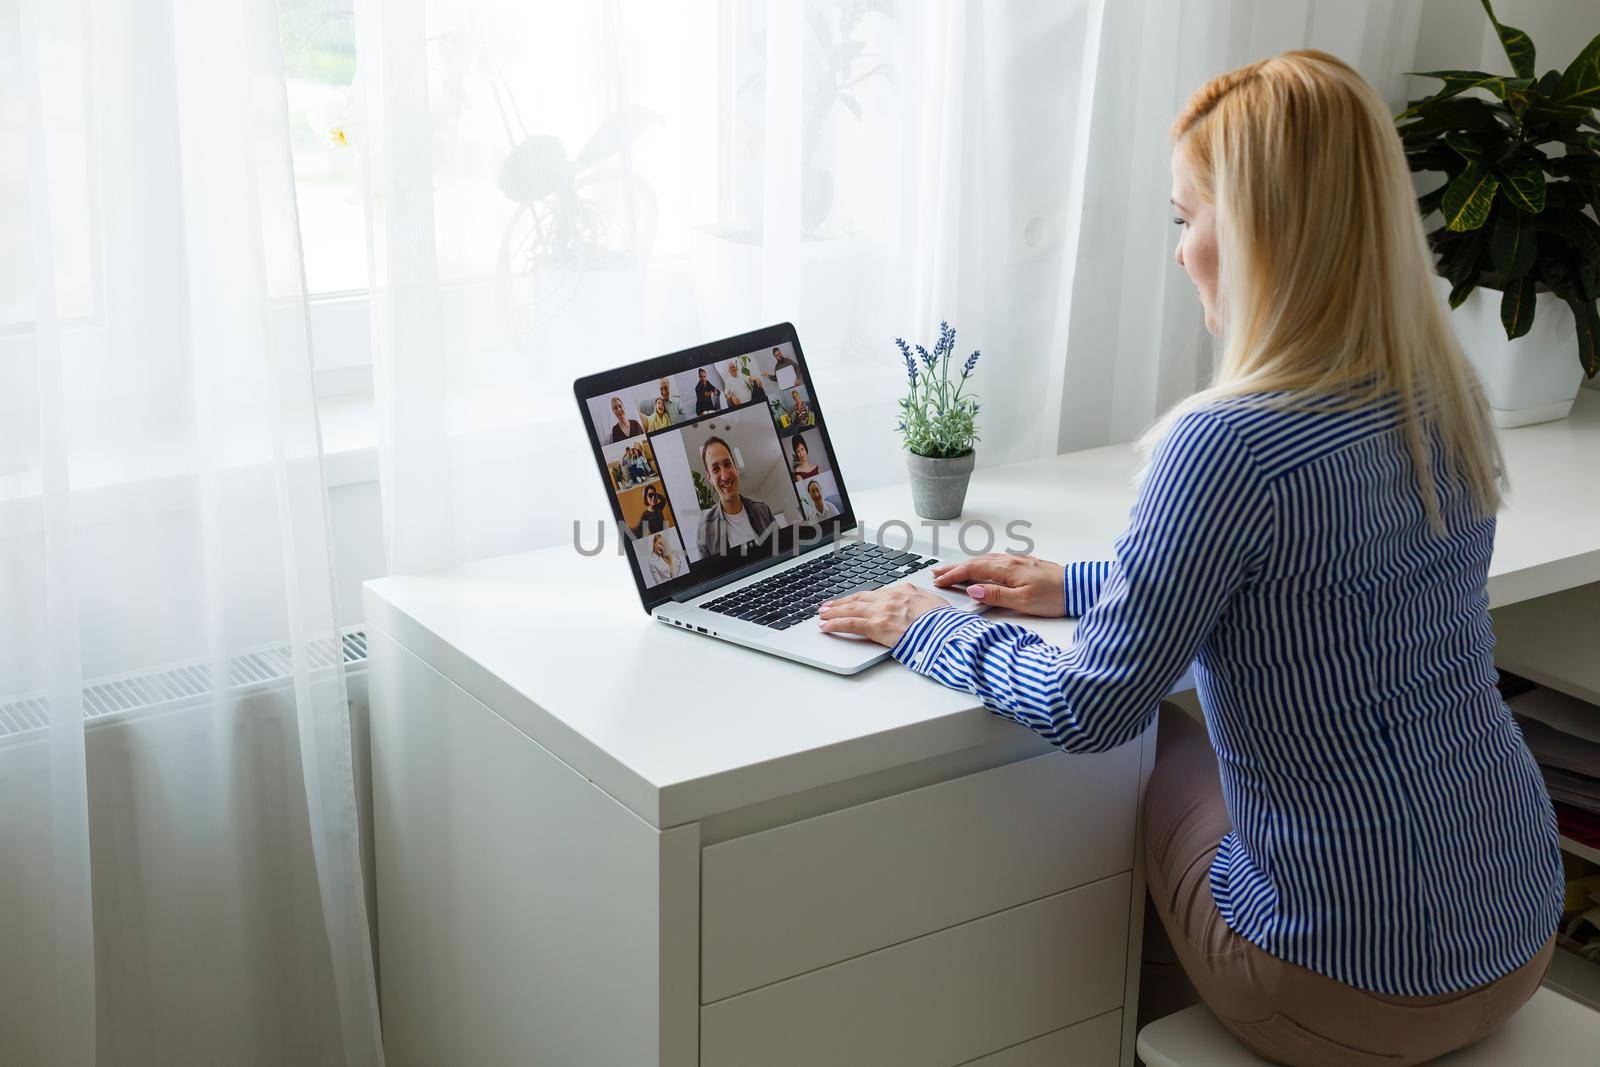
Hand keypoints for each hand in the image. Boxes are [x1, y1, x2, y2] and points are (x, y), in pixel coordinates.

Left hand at [817, 584, 950, 647]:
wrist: (948, 632)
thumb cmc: (947, 623)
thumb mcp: (937, 606)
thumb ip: (923, 605)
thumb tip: (922, 610)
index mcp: (906, 590)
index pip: (877, 594)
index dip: (862, 598)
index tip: (854, 601)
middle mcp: (891, 597)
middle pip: (861, 598)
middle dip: (843, 602)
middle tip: (829, 606)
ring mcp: (883, 610)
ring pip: (851, 609)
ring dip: (834, 612)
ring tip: (822, 615)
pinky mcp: (877, 625)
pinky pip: (851, 624)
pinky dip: (835, 625)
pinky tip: (826, 627)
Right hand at [931, 553, 1064, 616]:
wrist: (1078, 588)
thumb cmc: (1055, 595)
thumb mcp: (1023, 601)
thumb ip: (996, 595)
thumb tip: (973, 589)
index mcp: (1007, 569)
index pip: (972, 570)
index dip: (953, 575)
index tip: (939, 581)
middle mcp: (1011, 561)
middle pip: (976, 562)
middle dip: (954, 568)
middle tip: (937, 572)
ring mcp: (1018, 561)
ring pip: (985, 560)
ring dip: (967, 564)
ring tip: (954, 570)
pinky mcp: (1026, 565)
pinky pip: (996, 561)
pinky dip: (982, 563)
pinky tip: (983, 566)